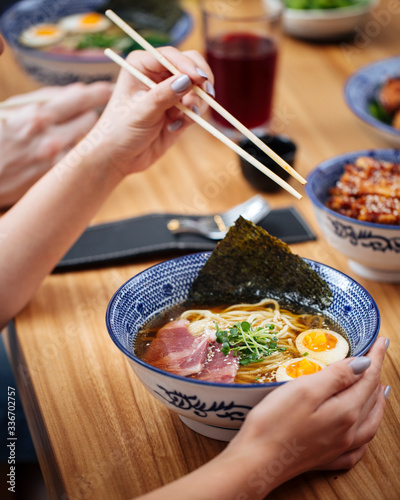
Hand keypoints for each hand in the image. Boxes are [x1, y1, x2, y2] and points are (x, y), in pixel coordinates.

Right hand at [0, 82, 111, 207]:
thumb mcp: (9, 111)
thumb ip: (40, 100)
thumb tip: (73, 92)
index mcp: (37, 114)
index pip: (79, 98)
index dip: (97, 92)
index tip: (109, 89)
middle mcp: (50, 137)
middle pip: (90, 120)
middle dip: (91, 115)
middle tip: (94, 113)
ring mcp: (55, 160)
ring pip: (85, 141)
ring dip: (82, 136)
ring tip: (68, 135)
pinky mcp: (55, 178)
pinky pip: (75, 160)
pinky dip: (73, 155)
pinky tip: (59, 154)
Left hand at [91, 47, 213, 176]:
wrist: (120, 157)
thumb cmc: (120, 131)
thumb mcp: (141, 112)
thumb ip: (164, 95)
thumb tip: (187, 80)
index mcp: (141, 65)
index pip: (171, 56)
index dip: (187, 65)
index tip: (198, 79)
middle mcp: (157, 74)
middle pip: (191, 65)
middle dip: (199, 82)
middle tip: (203, 97)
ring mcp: (170, 92)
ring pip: (198, 88)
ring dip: (196, 103)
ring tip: (181, 120)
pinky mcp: (179, 110)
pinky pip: (197, 107)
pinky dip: (192, 117)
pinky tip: (175, 128)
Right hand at [225, 337, 387, 497]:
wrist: (256, 462)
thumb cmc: (275, 423)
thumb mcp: (305, 390)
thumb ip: (337, 377)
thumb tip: (364, 364)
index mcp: (345, 411)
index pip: (367, 378)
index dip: (375, 358)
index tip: (382, 341)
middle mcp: (347, 432)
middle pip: (370, 399)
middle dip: (376, 376)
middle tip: (378, 357)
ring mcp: (337, 448)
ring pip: (369, 424)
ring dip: (376, 404)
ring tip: (379, 391)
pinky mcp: (324, 459)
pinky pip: (357, 449)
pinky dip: (365, 435)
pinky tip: (361, 432)